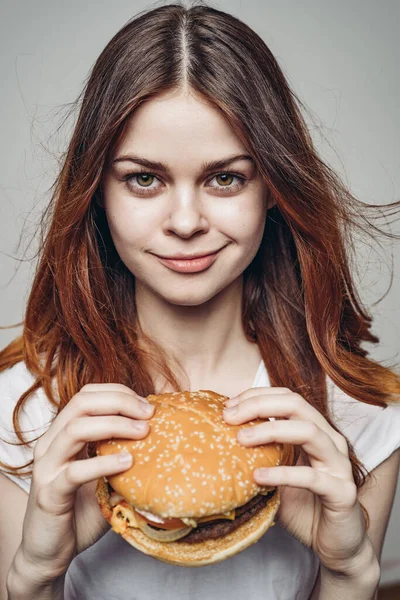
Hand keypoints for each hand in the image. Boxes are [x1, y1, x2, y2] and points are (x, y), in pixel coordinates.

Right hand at [15, 383, 154, 582]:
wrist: (49, 552)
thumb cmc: (80, 511)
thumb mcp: (105, 477)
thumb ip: (121, 456)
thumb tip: (162, 440)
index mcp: (62, 434)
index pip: (86, 395)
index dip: (118, 393)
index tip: (146, 405)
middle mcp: (50, 444)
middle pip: (81, 403)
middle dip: (119, 402)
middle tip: (149, 413)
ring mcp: (47, 467)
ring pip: (76, 429)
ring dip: (114, 425)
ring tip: (143, 432)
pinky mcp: (49, 494)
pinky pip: (75, 472)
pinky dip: (104, 463)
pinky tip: (128, 463)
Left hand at [222, 387, 373, 575]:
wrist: (335, 544)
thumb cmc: (304, 505)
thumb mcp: (276, 473)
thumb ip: (260, 454)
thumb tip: (220, 438)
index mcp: (316, 430)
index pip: (287, 398)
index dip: (257, 396)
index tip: (228, 406)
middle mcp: (330, 440)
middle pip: (296, 405)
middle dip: (260, 405)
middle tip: (230, 417)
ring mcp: (339, 464)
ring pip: (308, 431)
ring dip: (271, 430)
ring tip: (241, 439)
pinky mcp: (342, 492)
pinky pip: (312, 477)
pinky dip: (282, 473)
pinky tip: (258, 476)